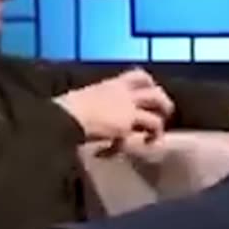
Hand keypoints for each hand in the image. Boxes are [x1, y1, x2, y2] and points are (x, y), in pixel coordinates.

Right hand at [53, 68, 173, 142]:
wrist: (65, 116)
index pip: (138, 76)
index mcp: (112, 85)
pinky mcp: (128, 124)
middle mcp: (124, 93)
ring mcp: (129, 108)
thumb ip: (93, 105)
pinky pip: (142, 134)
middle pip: (156, 93)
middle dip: (163, 104)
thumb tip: (87, 115)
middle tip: (161, 116)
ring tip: (152, 139)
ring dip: (157, 128)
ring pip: (157, 113)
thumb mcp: (82, 100)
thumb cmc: (65, 108)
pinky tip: (110, 152)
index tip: (150, 93)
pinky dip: (130, 145)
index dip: (149, 84)